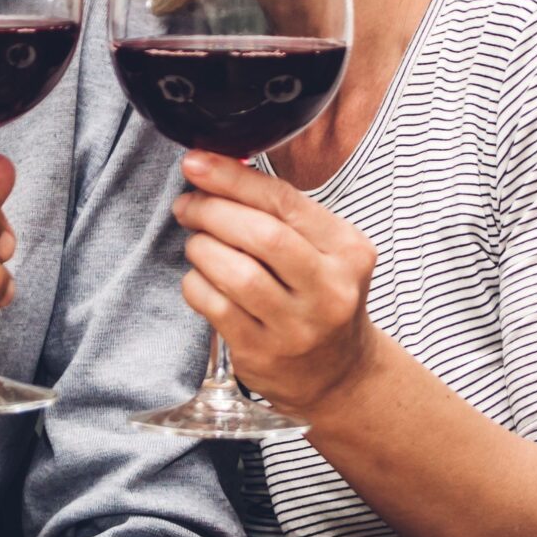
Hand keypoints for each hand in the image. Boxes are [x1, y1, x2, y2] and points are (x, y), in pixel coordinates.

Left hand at [171, 152, 380, 417]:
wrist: (339, 373)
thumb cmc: (320, 297)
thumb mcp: (324, 251)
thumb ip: (281, 213)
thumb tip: (216, 169)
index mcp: (348, 251)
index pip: (284, 201)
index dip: (233, 178)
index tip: (196, 163)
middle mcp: (330, 289)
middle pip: (261, 235)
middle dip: (211, 211)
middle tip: (188, 206)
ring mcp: (297, 326)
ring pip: (236, 272)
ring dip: (202, 248)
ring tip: (197, 243)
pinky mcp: (264, 353)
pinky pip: (215, 306)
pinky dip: (196, 283)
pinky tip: (200, 278)